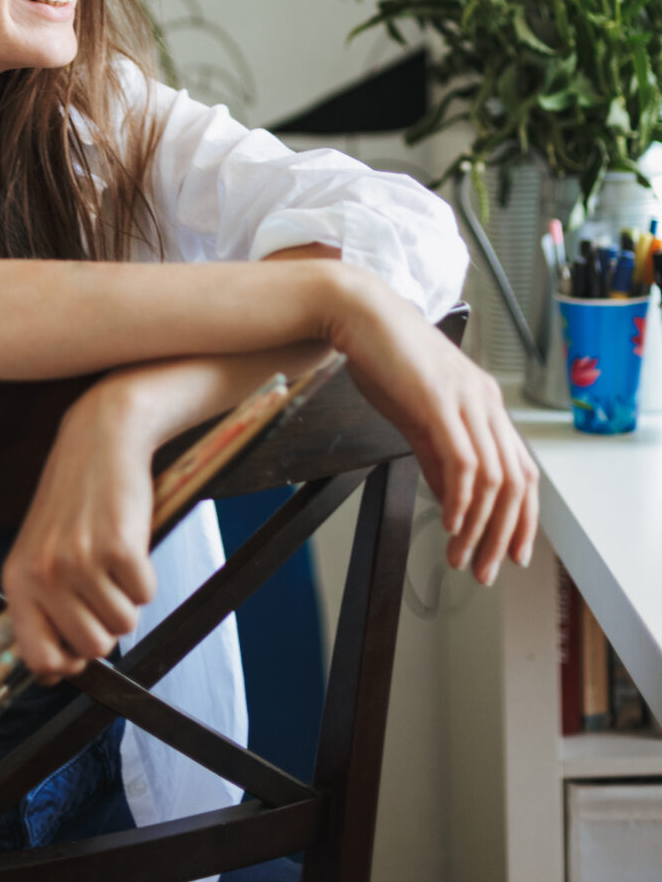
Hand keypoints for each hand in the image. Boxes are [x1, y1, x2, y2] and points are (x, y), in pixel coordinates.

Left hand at [0, 381, 158, 683]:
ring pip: (122, 625)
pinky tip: (130, 544)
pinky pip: (146, 595)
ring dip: (127, 599)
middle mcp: (45, 573)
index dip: (67, 664)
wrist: (99, 437)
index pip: (38, 658)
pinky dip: (146, 577)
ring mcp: (81, 559)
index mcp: (18, 579)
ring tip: (113, 560)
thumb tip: (57, 671)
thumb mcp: (40, 548)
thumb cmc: (74, 499)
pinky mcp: (119, 545)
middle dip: (106, 626)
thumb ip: (42, 603)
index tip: (80, 650)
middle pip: (91, 648)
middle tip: (104, 587)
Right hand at [328, 269, 539, 585]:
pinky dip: (460, 499)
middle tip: (486, 569)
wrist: (359, 312)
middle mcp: (486, 400)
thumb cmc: (385, 355)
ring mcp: (466, 399)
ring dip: (480, 526)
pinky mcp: (439, 400)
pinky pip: (463, 461)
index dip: (522, 518)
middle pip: (517, 481)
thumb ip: (437, 451)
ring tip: (462, 554)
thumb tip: (450, 495)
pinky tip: (450, 521)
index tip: (510, 552)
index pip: (522, 470)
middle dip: (504, 534)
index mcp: (485, 402)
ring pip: (494, 478)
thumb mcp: (417, 411)